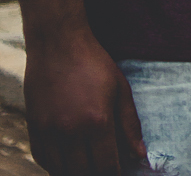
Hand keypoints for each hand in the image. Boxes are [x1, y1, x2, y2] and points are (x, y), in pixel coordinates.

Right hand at [24, 33, 145, 175]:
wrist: (58, 43)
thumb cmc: (94, 63)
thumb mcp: (120, 89)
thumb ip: (130, 125)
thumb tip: (140, 156)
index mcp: (98, 121)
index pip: (107, 166)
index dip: (115, 174)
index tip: (120, 172)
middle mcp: (72, 131)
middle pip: (84, 173)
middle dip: (96, 174)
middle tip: (103, 166)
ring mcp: (50, 131)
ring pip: (62, 171)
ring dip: (75, 171)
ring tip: (86, 163)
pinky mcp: (35, 127)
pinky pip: (43, 159)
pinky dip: (55, 164)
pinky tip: (67, 158)